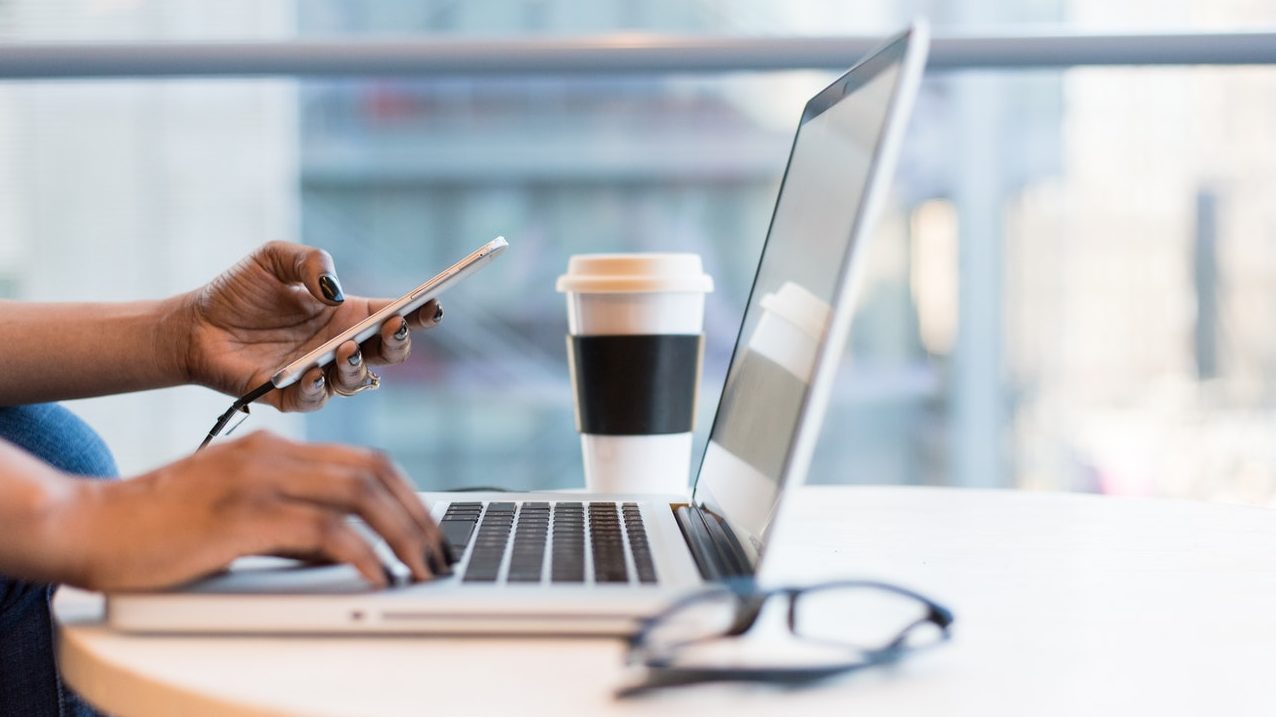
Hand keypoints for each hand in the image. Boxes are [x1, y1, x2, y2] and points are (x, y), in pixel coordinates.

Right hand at [56, 431, 450, 590]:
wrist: (87, 525)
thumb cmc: (157, 527)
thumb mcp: (236, 514)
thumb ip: (290, 522)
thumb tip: (345, 550)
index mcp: (274, 448)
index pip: (365, 460)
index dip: (408, 494)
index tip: (429, 530)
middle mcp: (272, 454)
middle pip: (374, 472)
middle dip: (418, 516)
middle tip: (438, 554)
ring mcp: (257, 480)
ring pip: (360, 495)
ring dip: (402, 535)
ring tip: (421, 570)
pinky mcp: (242, 515)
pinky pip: (324, 531)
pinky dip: (362, 554)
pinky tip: (378, 577)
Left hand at [174, 241, 443, 410]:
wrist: (193, 325)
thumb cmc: (238, 291)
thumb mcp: (275, 258)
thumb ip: (310, 261)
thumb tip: (334, 291)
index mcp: (346, 315)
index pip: (394, 316)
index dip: (418, 313)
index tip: (431, 304)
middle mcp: (339, 347)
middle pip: (388, 354)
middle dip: (398, 342)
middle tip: (393, 326)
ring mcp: (318, 374)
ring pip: (357, 381)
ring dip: (358, 367)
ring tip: (346, 348)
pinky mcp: (289, 396)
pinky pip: (314, 399)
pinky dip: (318, 388)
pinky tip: (312, 370)